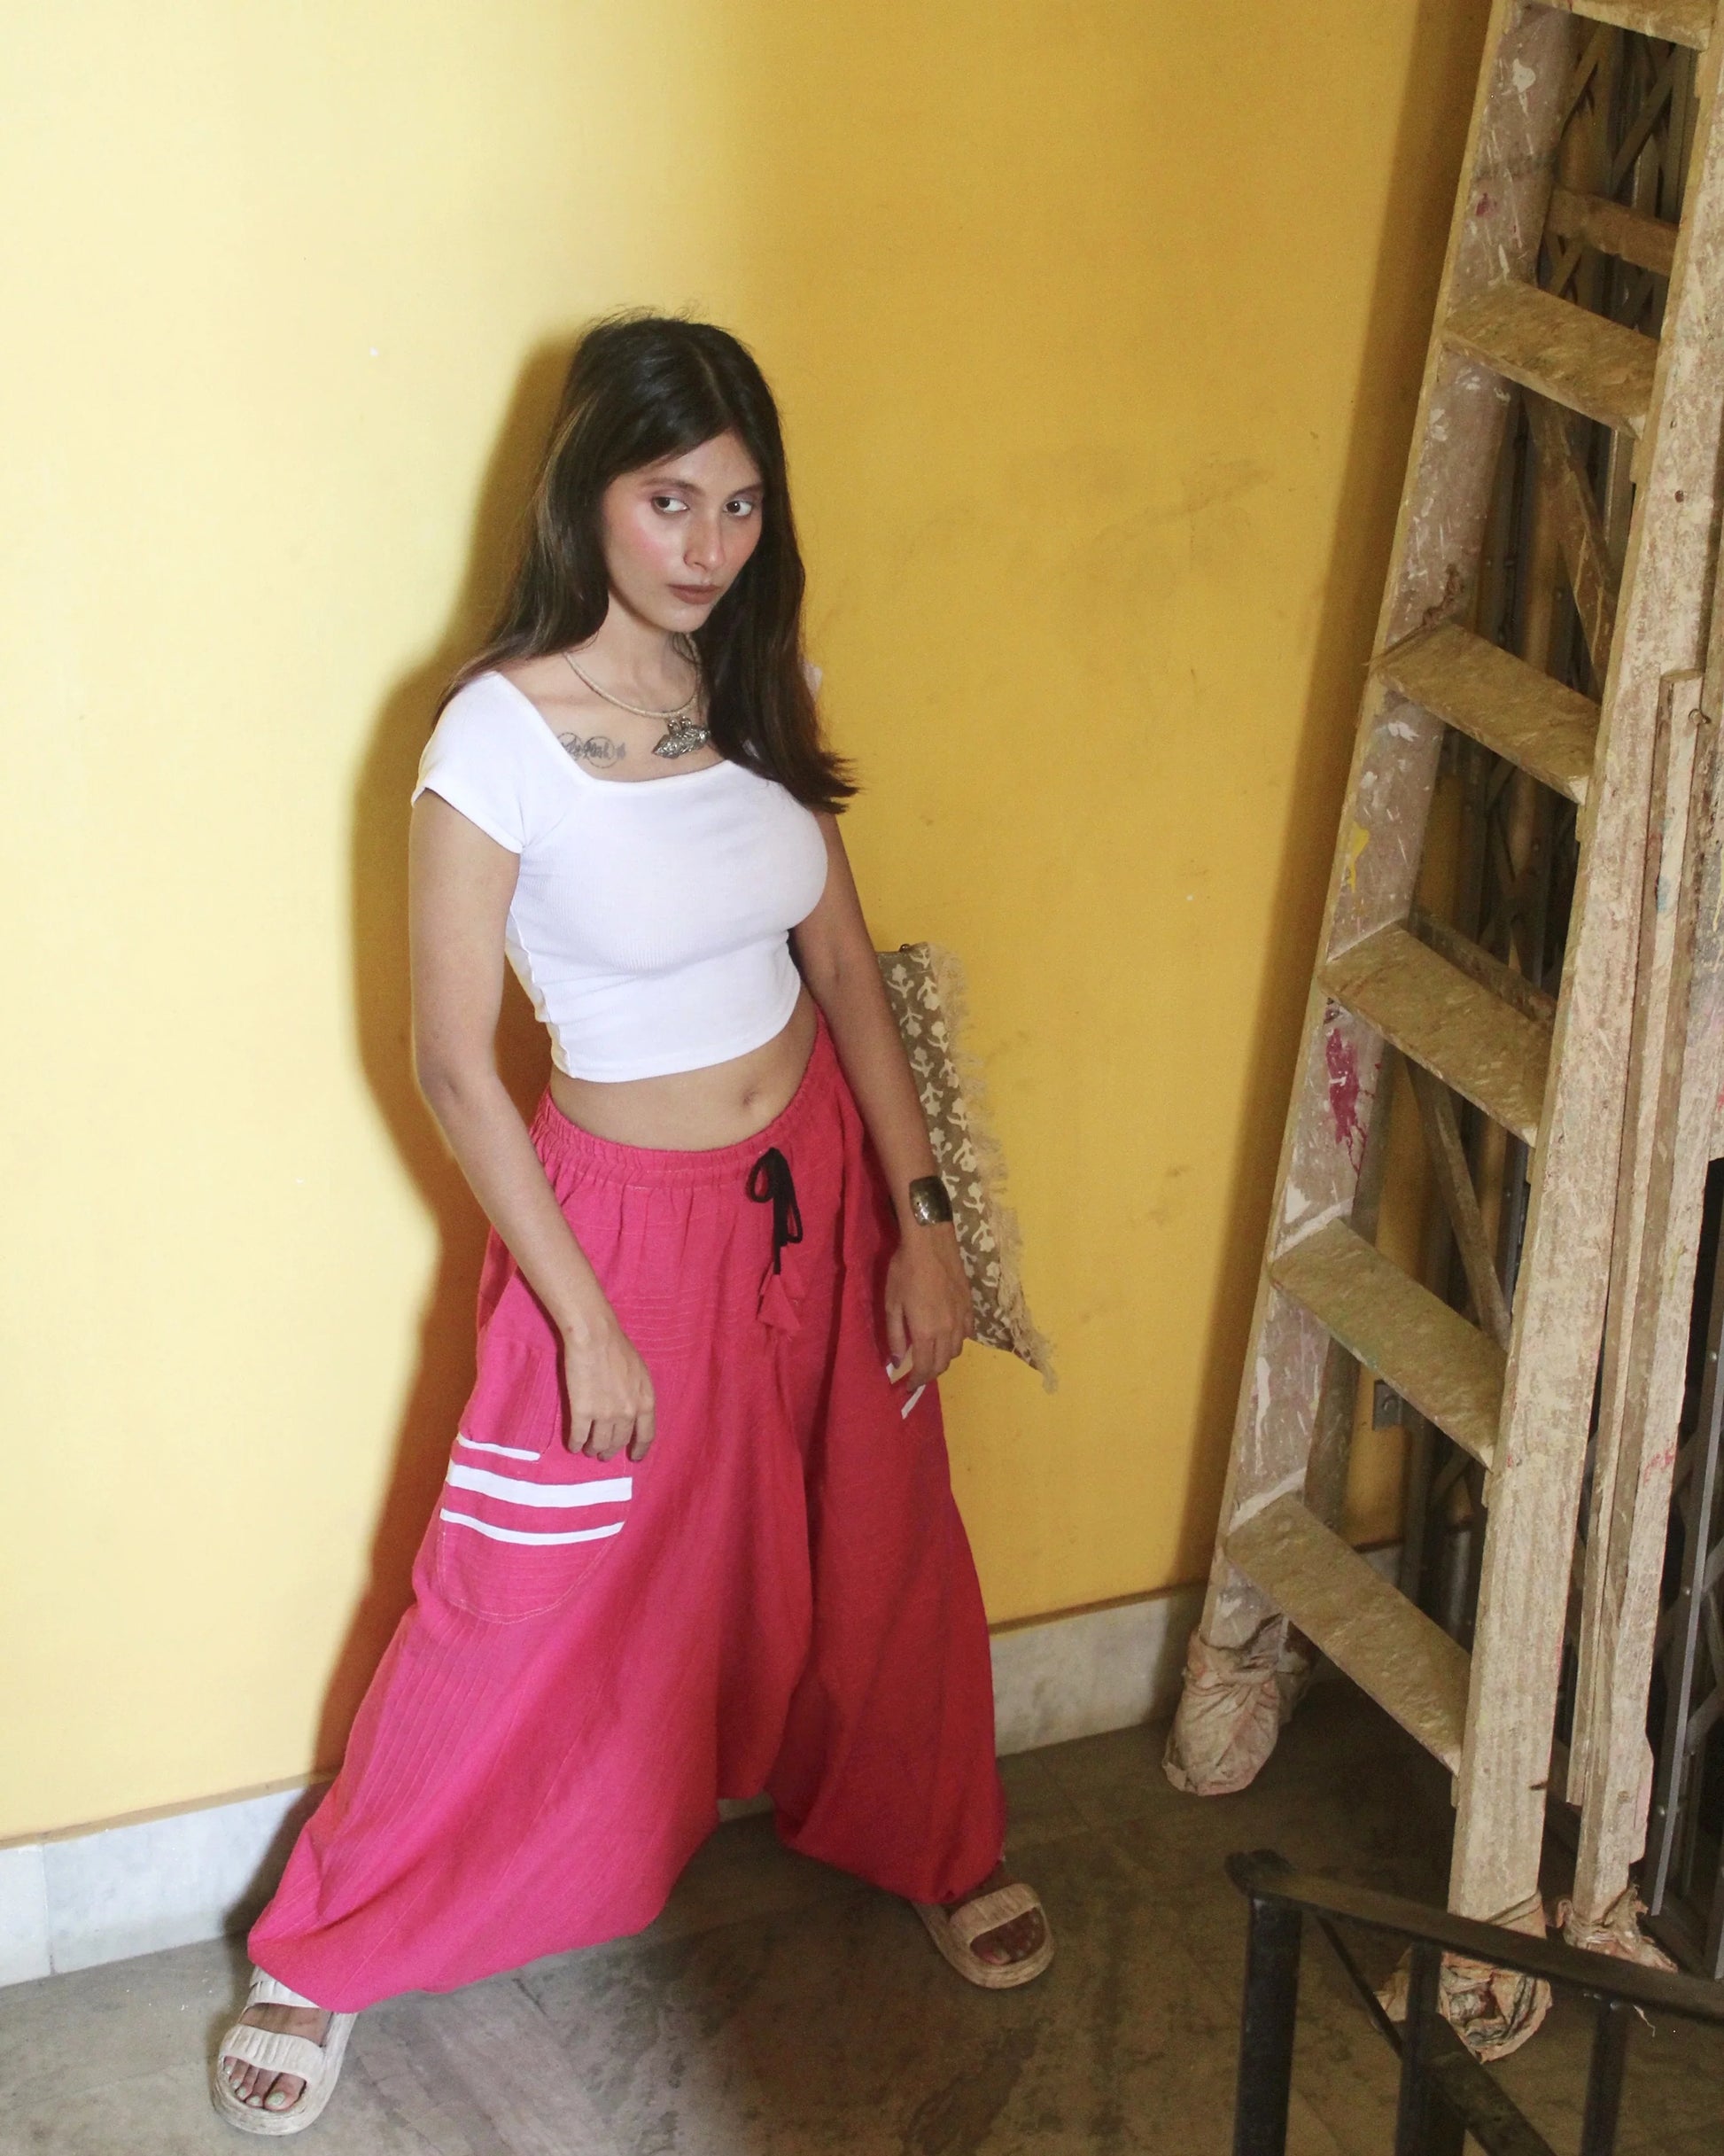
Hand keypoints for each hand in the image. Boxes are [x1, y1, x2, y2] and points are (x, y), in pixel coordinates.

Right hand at [561, 1317, 656, 1462]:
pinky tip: (573, 1445)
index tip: (634, 1457)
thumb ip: (638, 1394)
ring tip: (588, 1449)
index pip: (646, 1435)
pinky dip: (575, 1444)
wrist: (594, 1337)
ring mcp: (605, 1415)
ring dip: (593, 1449)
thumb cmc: (617, 1347)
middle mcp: (628, 1413)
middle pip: (620, 1442)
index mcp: (646, 1401)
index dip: (639, 1449)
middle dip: (611, 1450)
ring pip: (599, 1443)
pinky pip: (579, 1437)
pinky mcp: (582, 1413)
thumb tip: (632, 1409)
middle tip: (604, 1453)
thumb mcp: (640, 1372)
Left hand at [884, 1224, 974, 1388]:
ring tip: (930, 1356)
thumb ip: (895, 1336)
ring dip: (943, 1359)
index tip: (907, 1387)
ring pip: (956, 1351)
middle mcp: (948, 1331)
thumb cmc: (905, 1271)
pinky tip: (946, 1336)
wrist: (930, 1242)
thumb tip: (897, 1362)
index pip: (925, 1368)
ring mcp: (962, 1318)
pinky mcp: (970, 1306)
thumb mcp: (892, 1304)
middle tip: (916, 1375)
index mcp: (927, 1332)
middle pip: (943, 1364)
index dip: (916, 1382)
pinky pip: (966, 1334)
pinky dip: (956, 1343)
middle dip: (929, 1374)